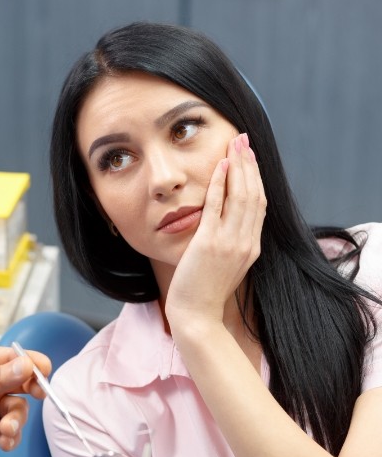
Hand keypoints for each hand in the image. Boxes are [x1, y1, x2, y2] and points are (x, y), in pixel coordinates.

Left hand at [0, 346, 50, 456]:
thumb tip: (25, 364)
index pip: (12, 358)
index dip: (30, 364)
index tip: (43, 371)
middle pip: (21, 383)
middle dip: (31, 390)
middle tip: (38, 395)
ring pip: (18, 409)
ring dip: (17, 419)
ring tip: (6, 429)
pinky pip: (11, 431)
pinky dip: (12, 436)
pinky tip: (5, 440)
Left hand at [165, 133, 266, 333]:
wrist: (196, 315)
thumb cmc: (205, 292)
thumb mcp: (227, 265)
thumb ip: (232, 244)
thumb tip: (228, 224)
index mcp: (252, 248)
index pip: (259, 205)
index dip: (256, 179)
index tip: (250, 158)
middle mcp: (246, 243)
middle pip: (254, 195)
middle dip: (250, 165)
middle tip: (244, 141)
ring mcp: (230, 243)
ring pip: (241, 196)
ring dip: (238, 168)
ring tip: (234, 145)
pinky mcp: (210, 243)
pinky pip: (217, 207)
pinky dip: (221, 184)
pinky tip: (220, 166)